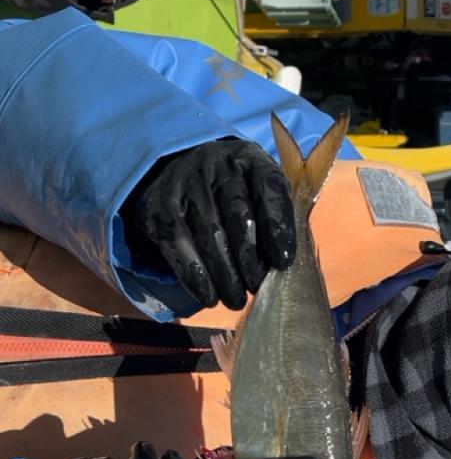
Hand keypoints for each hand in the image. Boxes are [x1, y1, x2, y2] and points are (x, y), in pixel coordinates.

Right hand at [123, 138, 294, 308]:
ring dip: (225, 275)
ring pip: (209, 235)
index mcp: (249, 158)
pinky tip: (208, 296)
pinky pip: (178, 245)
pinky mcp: (159, 205)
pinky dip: (195, 276)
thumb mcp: (258, 192)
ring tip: (236, 299)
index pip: (269, 188)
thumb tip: (282, 266)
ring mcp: (184, 182)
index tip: (284, 262)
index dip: (278, 226)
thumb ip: (276, 218)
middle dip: (250, 259)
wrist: (178, 174)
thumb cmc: (234, 192)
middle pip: (237, 215)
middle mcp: (215, 164)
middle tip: (257, 287)